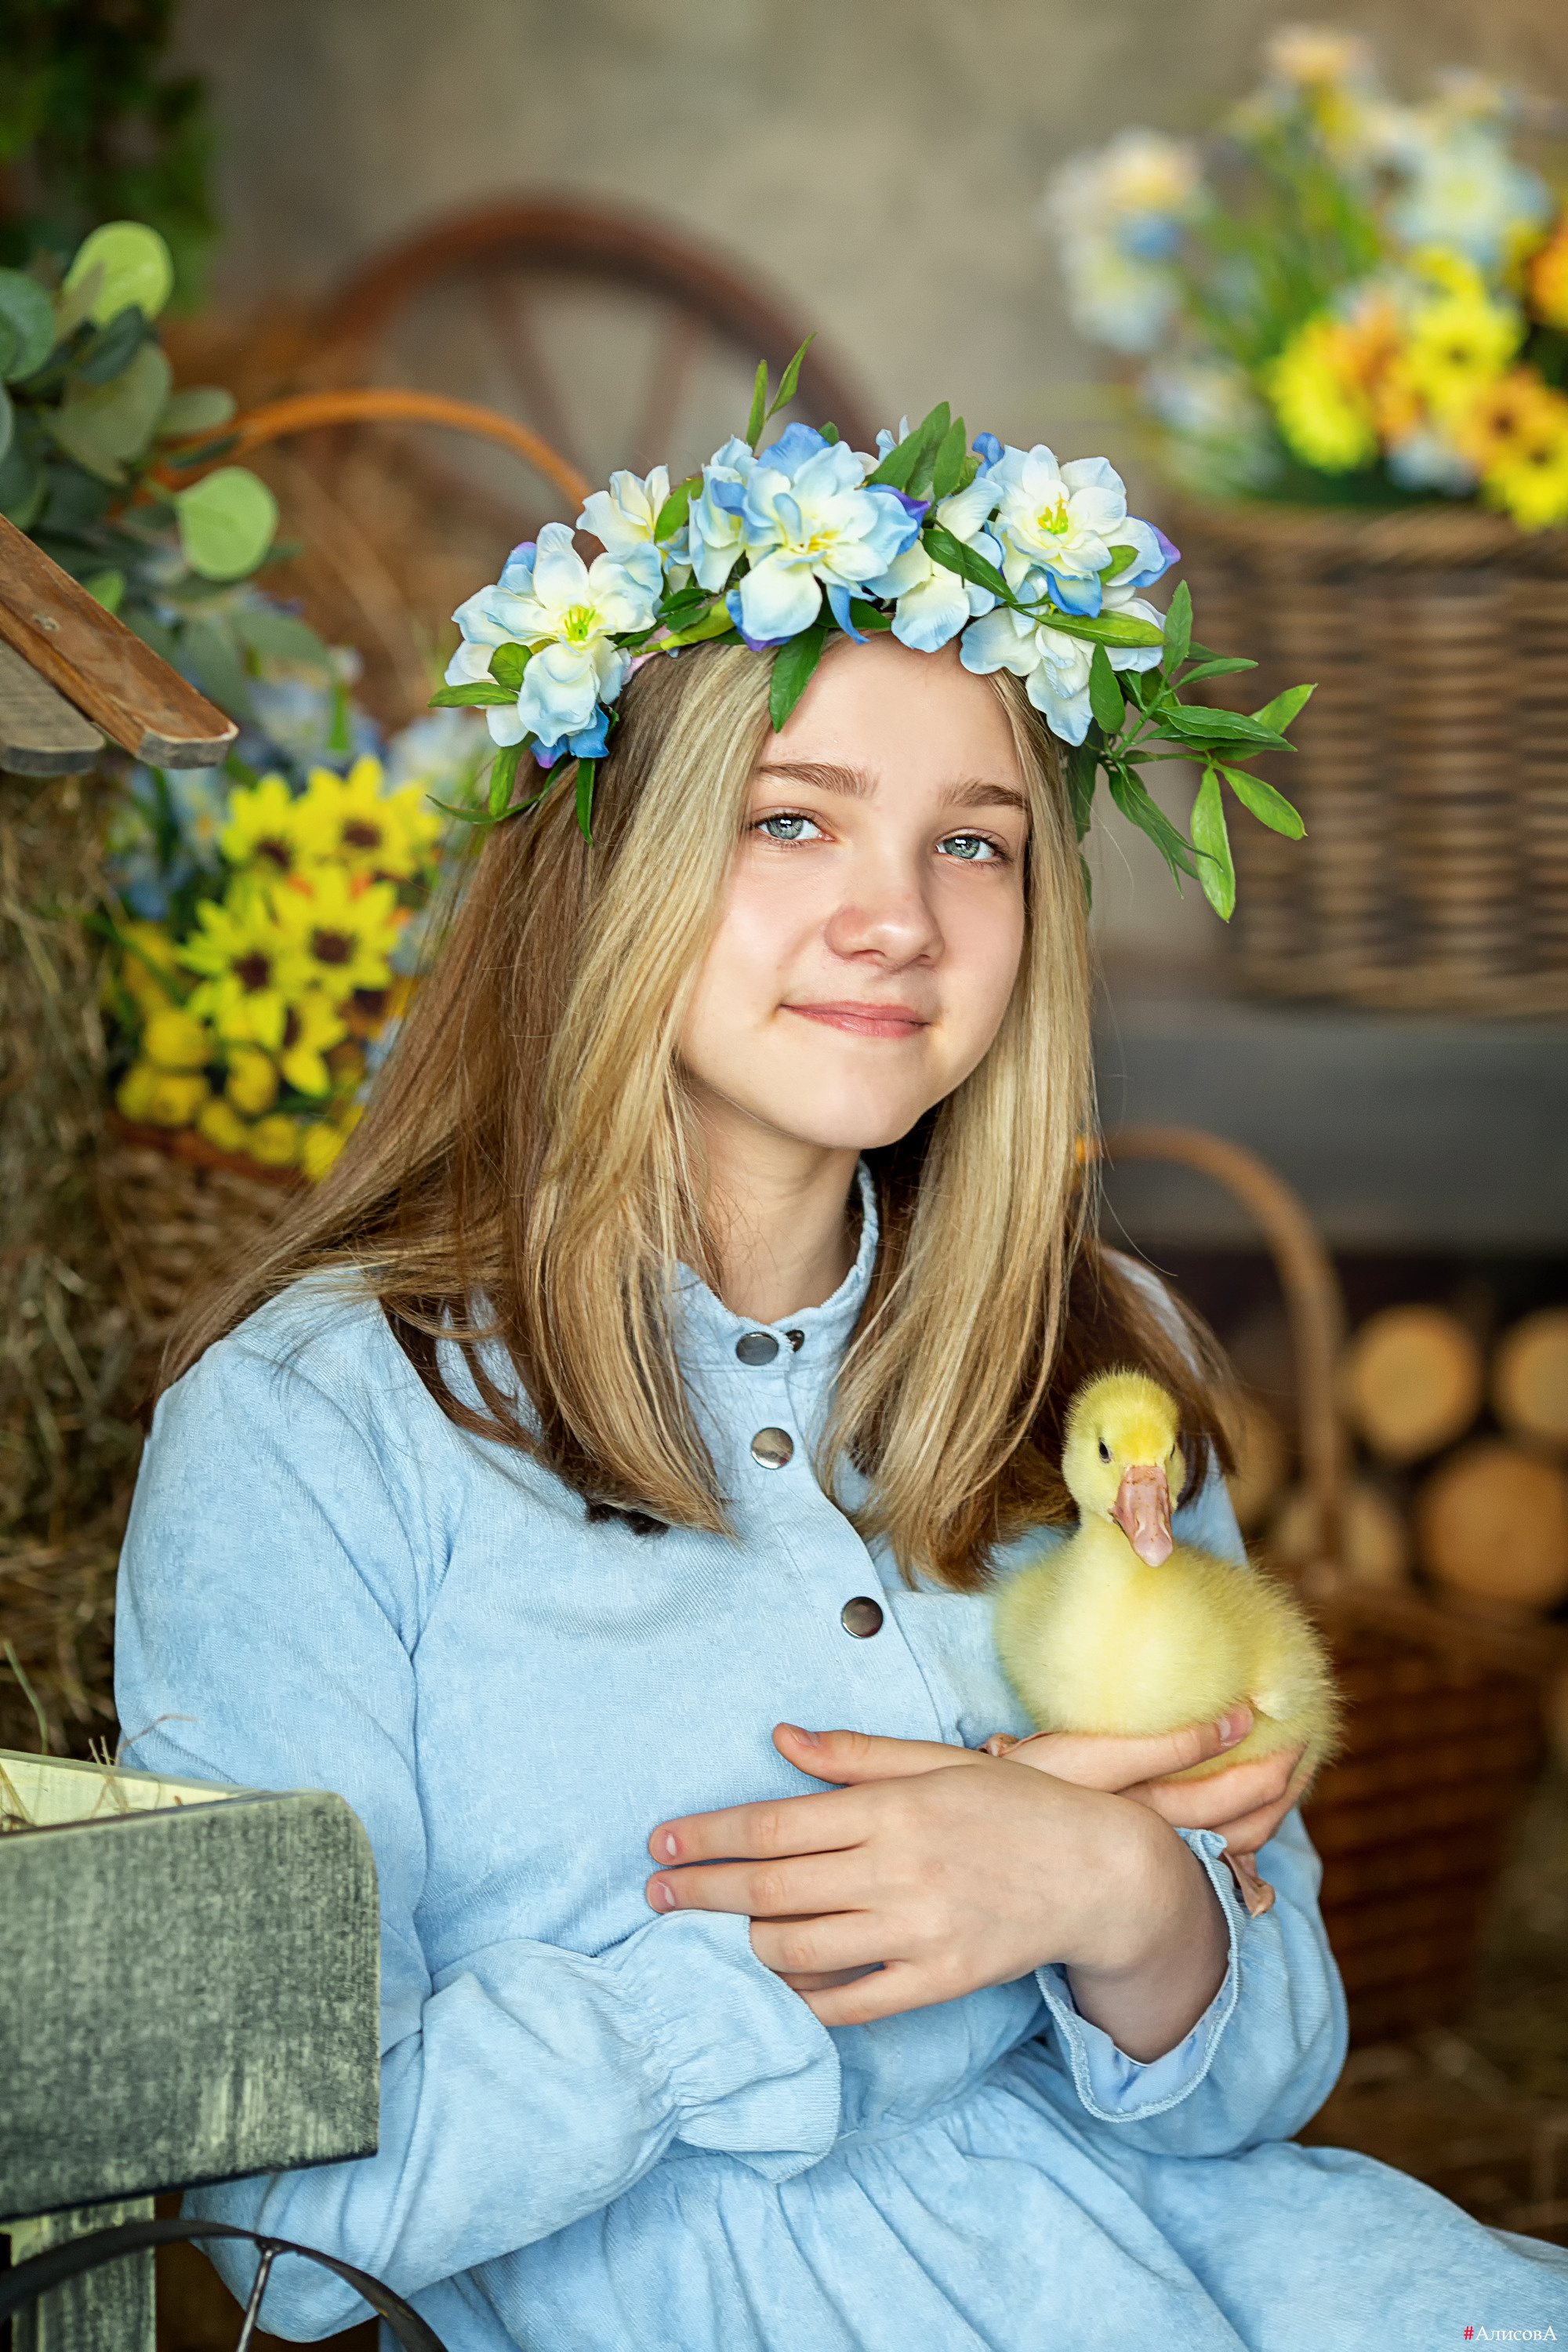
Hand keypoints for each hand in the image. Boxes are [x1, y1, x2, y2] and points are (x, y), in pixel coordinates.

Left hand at [643, 1719, 1242, 2033]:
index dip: (711, 1835)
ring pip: (800, 1948)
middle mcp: (897, 1870)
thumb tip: (781, 1739)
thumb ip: (856, 1755)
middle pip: (772, 1889)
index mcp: (893, 1808)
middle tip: (654, 1892)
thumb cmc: (1015, 1807)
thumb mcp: (937, 1762)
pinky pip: (848, 2002)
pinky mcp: (938, 1980)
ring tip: (707, 1934)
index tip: (663, 1841)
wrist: (1101, 1873)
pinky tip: (769, 1984)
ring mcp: (917, 1931)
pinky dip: (799, 1997)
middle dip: (701, 1891)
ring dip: (740, 1944)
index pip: (776, 1825)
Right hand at [996, 1708, 1309, 1862]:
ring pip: (1232, 1852)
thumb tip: (1238, 1721)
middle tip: (1302, 1751)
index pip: (1240, 1798)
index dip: (1275, 1768)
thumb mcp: (1092, 1758)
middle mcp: (1167, 1851)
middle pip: (1247, 1830)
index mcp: (1160, 1817)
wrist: (983, 1844)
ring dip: (1266, 1817)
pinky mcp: (1139, 1866)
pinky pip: (1208, 1861)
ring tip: (1282, 1780)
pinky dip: (1237, 1844)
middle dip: (1281, 1792)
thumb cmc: (1031, 1788)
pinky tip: (1240, 1828)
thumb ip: (1169, 1743)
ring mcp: (1156, 1865)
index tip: (1293, 1728)